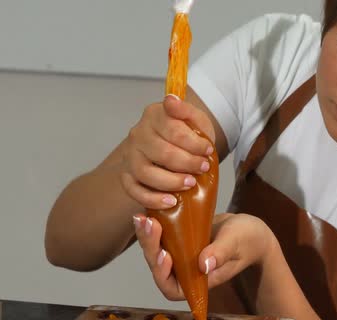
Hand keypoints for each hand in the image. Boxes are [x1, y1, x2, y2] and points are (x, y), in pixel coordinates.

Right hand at [121, 95, 215, 209]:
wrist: (177, 147)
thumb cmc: (187, 135)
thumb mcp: (195, 119)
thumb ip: (186, 110)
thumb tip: (170, 100)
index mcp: (154, 115)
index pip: (173, 130)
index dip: (194, 144)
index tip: (208, 151)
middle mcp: (137, 135)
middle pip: (162, 153)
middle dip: (187, 163)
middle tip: (203, 169)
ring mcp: (130, 156)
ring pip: (146, 173)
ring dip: (171, 182)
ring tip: (190, 184)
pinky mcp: (127, 176)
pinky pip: (134, 190)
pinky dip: (152, 199)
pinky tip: (171, 201)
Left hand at [132, 213, 276, 300]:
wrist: (249, 229)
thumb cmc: (247, 240)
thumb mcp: (235, 243)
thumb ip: (220, 254)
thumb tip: (203, 265)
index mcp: (199, 280)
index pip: (173, 288)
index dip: (163, 275)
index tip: (165, 255)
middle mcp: (186, 271)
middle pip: (158, 267)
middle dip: (151, 247)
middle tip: (149, 225)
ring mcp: (181, 255)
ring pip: (156, 251)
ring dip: (147, 236)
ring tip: (143, 217)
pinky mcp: (179, 240)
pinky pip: (161, 237)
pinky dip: (153, 226)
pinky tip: (147, 211)